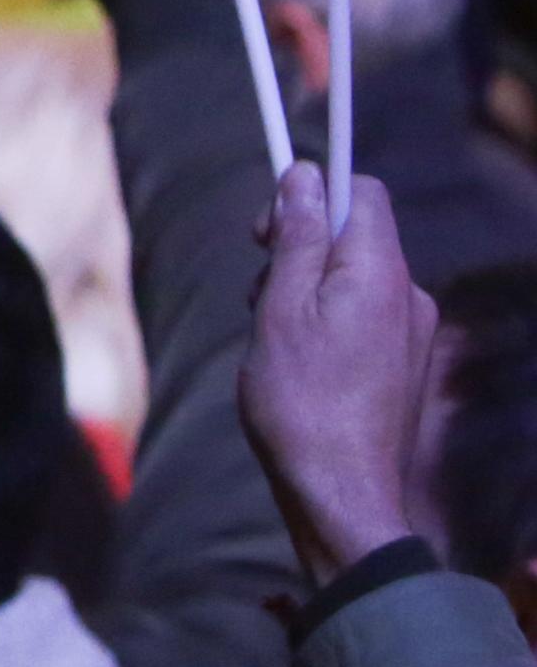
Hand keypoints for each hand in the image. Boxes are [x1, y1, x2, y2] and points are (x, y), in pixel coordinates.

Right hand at [245, 162, 438, 584]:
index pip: (361, 192)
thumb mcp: (280, 307)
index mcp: (381, 274)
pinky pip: (363, 316)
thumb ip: (297, 237)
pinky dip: (325, 320)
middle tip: (254, 289)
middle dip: (300, 246)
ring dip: (306, 288)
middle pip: (354, 235)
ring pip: (353, 278)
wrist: (339, 491)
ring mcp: (412, 333)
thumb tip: (304, 175)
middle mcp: (409, 296)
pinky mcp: (405, 365)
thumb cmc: (301, 399)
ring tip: (271, 334)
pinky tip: (297, 361)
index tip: (264, 229)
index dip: (310, 192)